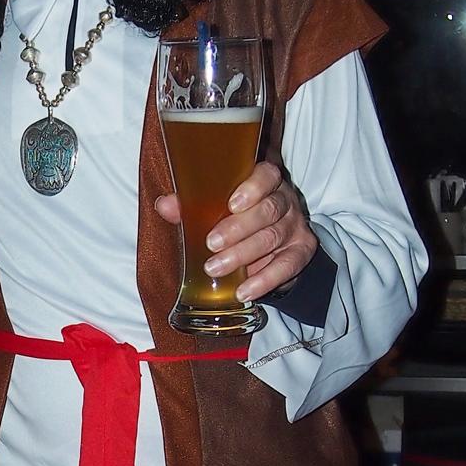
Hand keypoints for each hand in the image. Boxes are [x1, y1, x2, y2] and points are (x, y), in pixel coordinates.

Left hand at [155, 161, 316, 301]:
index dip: (253, 188)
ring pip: (272, 237)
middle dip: (238, 228)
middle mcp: (284, 201)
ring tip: (214, 268)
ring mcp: (294, 227)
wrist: (269, 250)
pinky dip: (264, 280)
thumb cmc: (238, 219)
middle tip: (211, 243)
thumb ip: (192, 206)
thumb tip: (164, 205)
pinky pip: (287, 266)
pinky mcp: (300, 253)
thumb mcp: (215, 209)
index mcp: (265, 182)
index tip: (232, 204)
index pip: (267, 175)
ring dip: (243, 255)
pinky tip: (243, 291)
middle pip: (268, 209)